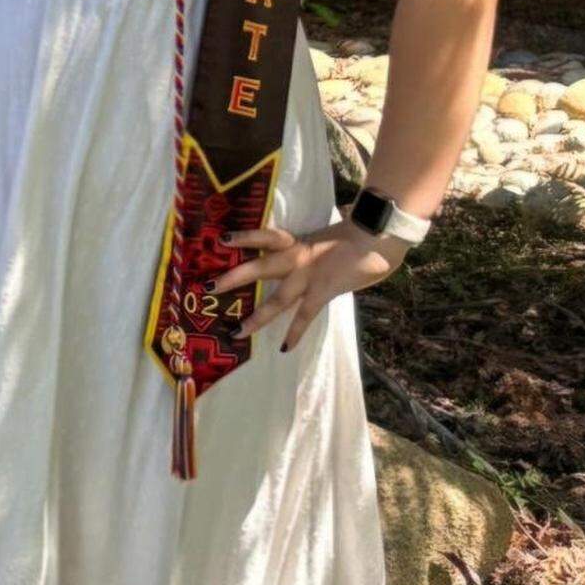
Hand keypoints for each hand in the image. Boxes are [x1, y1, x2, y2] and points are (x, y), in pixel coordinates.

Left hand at [208, 211, 409, 352]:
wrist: (377, 238)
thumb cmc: (353, 235)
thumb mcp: (322, 238)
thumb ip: (308, 247)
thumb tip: (297, 251)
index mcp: (296, 241)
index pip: (265, 236)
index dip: (244, 237)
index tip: (222, 240)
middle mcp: (297, 257)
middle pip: (259, 267)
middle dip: (233, 278)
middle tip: (207, 288)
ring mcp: (309, 275)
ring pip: (277, 299)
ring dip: (256, 317)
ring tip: (237, 333)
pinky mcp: (323, 291)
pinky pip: (305, 315)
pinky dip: (295, 333)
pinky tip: (285, 348)